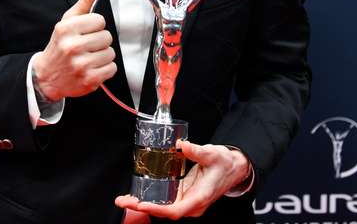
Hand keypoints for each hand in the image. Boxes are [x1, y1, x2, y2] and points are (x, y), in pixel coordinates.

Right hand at [33, 0, 116, 101]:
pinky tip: (92, 68)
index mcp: (66, 29)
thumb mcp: (66, 22)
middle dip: (99, 41)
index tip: (86, 32)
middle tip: (87, 46)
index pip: (99, 20)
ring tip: (89, 58)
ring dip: (103, 56)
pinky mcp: (89, 80)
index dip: (95, 26)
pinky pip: (111, 68)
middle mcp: (72, 46)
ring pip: (111, 53)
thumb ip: (83, 3)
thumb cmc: (59, 47)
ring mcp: (81, 64)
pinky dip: (105, 69)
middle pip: (107, 37)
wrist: (46, 76)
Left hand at [114, 140, 250, 219]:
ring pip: (162, 207)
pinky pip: (164, 200)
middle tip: (123, 200)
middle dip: (142, 207)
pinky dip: (150, 198)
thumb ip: (197, 151)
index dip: (157, 209)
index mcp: (199, 197)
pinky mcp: (183, 194)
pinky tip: (137, 194)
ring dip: (143, 203)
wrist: (233, 167)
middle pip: (164, 211)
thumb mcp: (213, 154)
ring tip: (124, 198)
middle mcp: (192, 203)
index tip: (141, 204)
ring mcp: (187, 200)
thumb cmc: (225, 164)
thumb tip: (181, 145)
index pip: (175, 210)